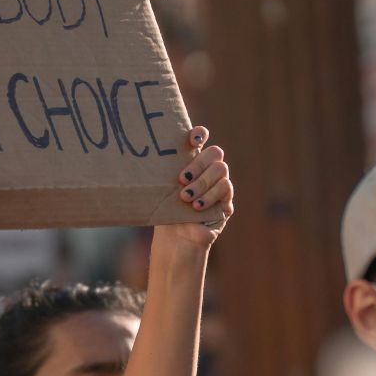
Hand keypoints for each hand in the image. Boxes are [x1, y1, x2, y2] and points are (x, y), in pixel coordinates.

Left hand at [156, 126, 232, 251]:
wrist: (175, 240)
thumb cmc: (165, 213)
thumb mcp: (162, 190)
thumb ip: (164, 173)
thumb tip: (148, 154)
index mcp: (191, 163)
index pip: (201, 139)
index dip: (200, 134)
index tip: (192, 141)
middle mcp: (208, 171)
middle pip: (215, 152)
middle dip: (198, 164)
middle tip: (181, 179)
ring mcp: (220, 185)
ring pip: (221, 169)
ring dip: (201, 183)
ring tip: (185, 198)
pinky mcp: (227, 202)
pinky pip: (226, 188)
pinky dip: (209, 196)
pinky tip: (196, 207)